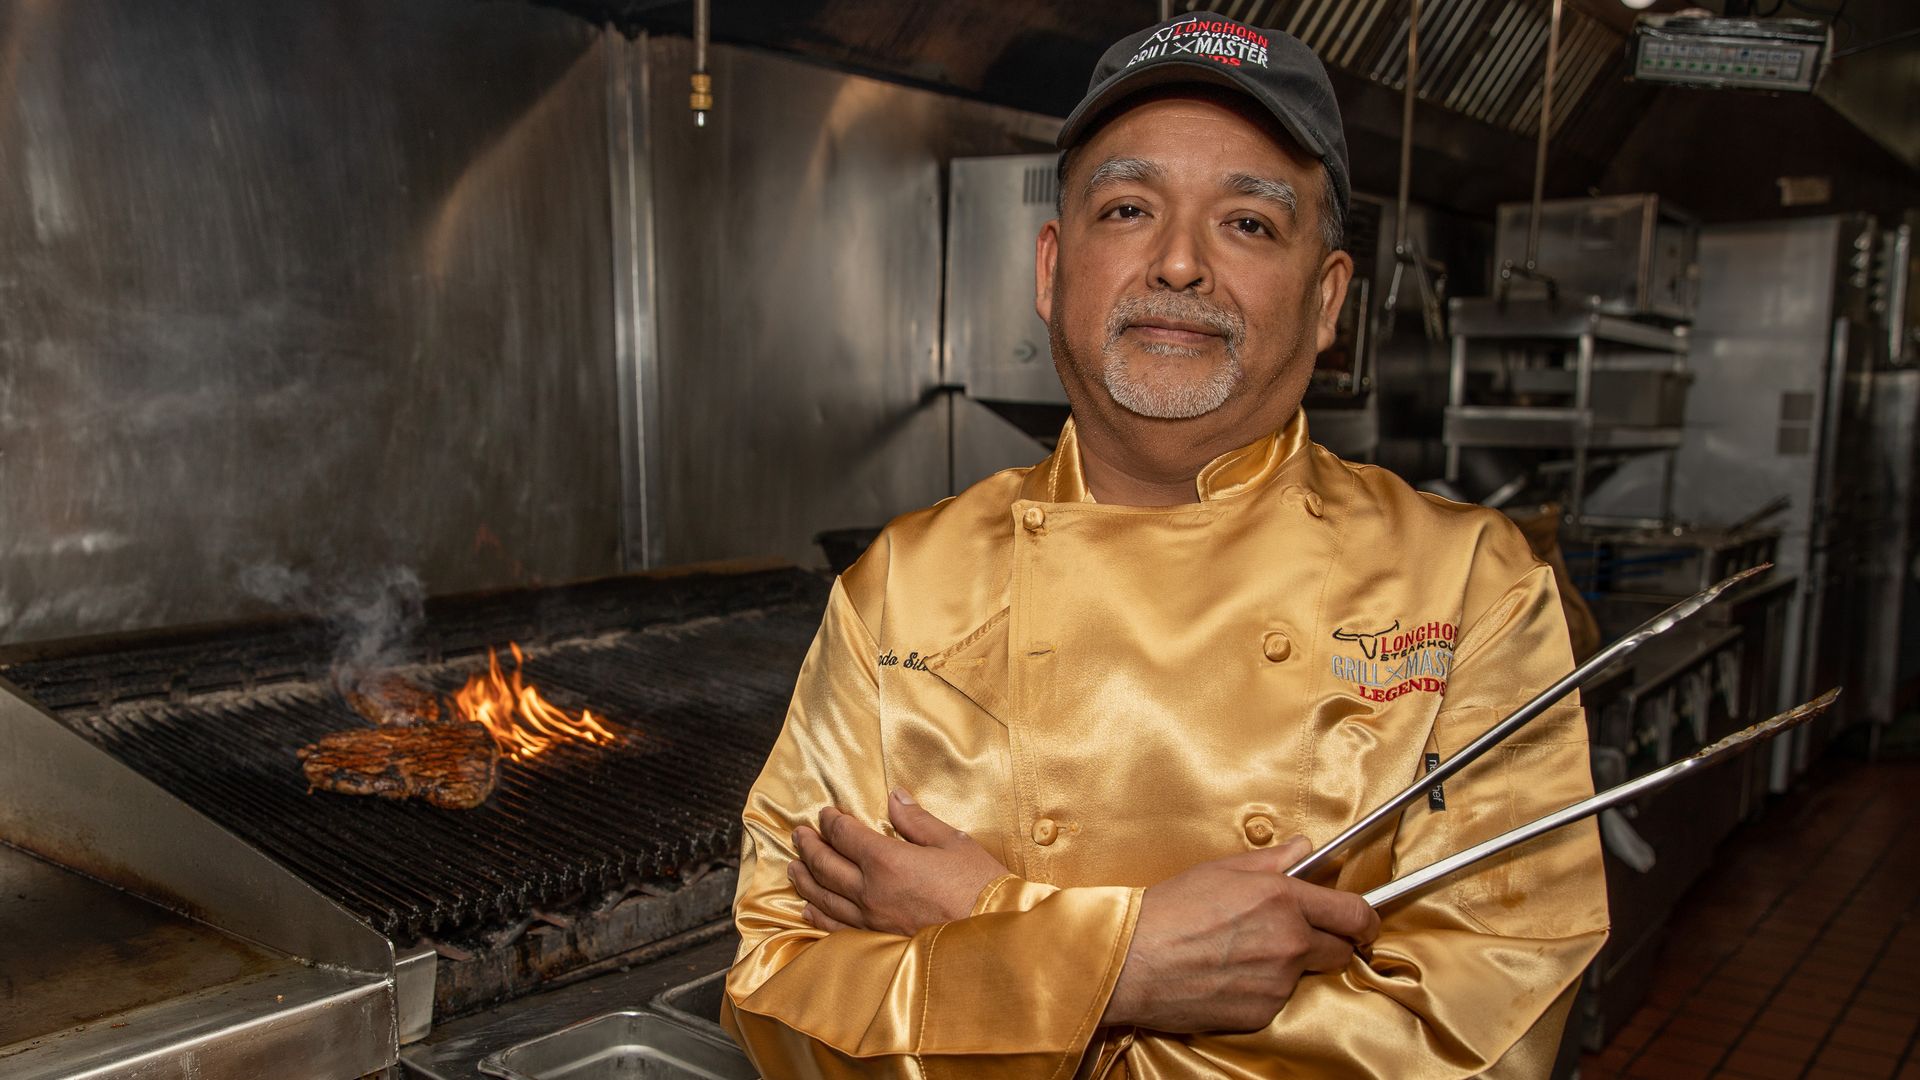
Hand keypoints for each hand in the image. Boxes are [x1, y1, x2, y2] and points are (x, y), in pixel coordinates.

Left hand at [788, 789, 1009, 936]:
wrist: (993, 935)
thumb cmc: (978, 885)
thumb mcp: (951, 842)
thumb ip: (916, 820)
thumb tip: (895, 797)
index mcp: (887, 860)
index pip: (845, 835)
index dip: (831, 821)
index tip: (825, 813)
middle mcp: (870, 890)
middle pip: (827, 865)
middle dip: (809, 846)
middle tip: (798, 833)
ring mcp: (871, 919)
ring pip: (825, 897)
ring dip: (805, 879)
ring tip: (792, 866)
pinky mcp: (878, 941)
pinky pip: (837, 928)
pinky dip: (817, 917)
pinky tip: (807, 911)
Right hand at [1103, 836, 1379, 1033]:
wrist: (1132, 961)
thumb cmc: (1169, 910)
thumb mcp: (1221, 870)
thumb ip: (1272, 861)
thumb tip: (1303, 848)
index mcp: (1283, 899)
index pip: (1353, 912)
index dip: (1366, 920)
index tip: (1365, 924)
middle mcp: (1290, 941)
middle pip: (1340, 949)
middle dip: (1329, 943)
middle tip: (1299, 937)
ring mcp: (1278, 982)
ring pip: (1305, 974)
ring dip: (1289, 965)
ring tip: (1245, 954)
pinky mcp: (1263, 1013)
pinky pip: (1278, 999)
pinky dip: (1264, 989)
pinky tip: (1230, 975)